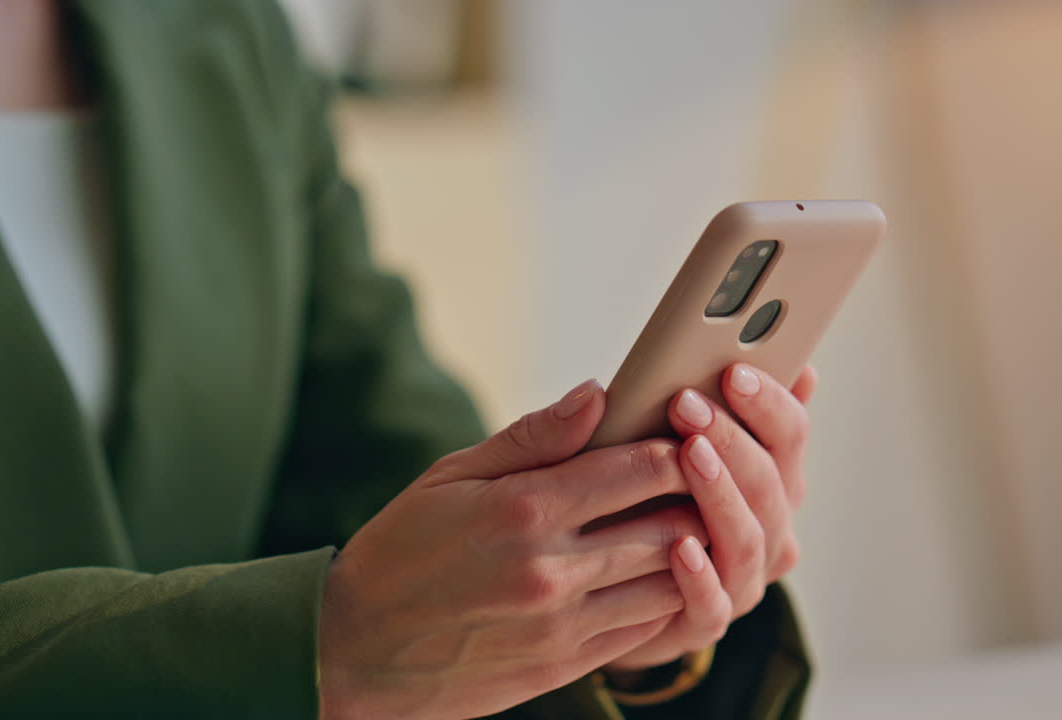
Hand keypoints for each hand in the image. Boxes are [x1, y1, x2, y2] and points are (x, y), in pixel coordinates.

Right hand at [318, 380, 707, 719]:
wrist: (353, 652)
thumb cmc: (401, 550)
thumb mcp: (452, 476)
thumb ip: (533, 437)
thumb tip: (598, 393)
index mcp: (523, 509)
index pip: (640, 469)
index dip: (679, 447)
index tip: (689, 433)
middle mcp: (550, 569)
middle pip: (671, 526)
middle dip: (700, 497)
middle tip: (708, 477)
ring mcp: (562, 625)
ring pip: (670, 582)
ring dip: (691, 551)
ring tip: (690, 523)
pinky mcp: (563, 665)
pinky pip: (644, 631)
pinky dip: (665, 598)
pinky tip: (660, 575)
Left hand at [604, 364, 814, 671]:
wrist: (598, 581)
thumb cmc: (633, 495)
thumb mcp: (664, 439)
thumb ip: (719, 404)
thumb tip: (782, 364)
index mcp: (768, 477)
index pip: (790, 436)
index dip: (770, 402)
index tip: (734, 368)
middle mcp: (767, 527)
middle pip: (774, 483)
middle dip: (732, 438)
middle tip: (687, 403)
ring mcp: (741, 577)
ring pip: (750, 539)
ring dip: (720, 494)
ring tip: (687, 456)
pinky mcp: (704, 620)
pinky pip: (714, 604)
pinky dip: (700, 575)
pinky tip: (679, 546)